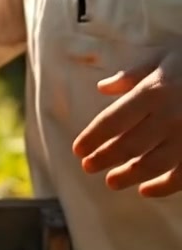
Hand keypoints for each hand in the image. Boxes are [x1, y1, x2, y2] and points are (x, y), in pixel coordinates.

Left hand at [72, 52, 181, 196]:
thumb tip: (103, 87)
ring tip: (112, 181)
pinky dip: (163, 187)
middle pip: (127, 146)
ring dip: (128, 176)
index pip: (112, 121)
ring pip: (151, 164)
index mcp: (153, 91)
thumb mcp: (165, 58)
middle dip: (104, 159)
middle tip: (88, 168)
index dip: (92, 137)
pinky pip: (180, 176)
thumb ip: (133, 75)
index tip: (78, 149)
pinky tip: (147, 191)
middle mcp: (168, 117)